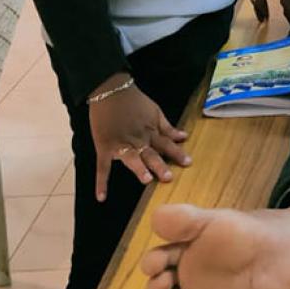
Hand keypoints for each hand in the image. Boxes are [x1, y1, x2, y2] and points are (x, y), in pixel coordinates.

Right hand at [88, 77, 190, 201]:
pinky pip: (103, 167)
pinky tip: (101, 197)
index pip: (167, 143)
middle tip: (169, 177)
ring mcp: (121, 144)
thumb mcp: (155, 111)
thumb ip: (168, 127)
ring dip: (139, 168)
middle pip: (151, 153)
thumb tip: (184, 136)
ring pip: (132, 158)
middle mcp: (138, 139)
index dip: (177, 152)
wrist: (112, 91)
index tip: (188, 163)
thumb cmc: (135, 101)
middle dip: (160, 165)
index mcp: (151, 131)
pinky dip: (101, 182)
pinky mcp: (105, 147)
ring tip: (146, 180)